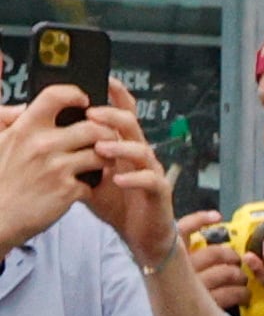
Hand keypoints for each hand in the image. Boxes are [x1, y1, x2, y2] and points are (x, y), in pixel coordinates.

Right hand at [0, 89, 103, 254]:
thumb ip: (8, 120)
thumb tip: (23, 107)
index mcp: (24, 129)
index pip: (55, 96)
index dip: (75, 93)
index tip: (84, 100)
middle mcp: (42, 145)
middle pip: (92, 127)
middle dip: (104, 131)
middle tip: (105, 137)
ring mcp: (57, 169)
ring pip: (100, 154)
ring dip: (104, 158)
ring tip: (98, 161)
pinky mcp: (68, 191)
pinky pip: (95, 181)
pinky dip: (93, 184)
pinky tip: (84, 185)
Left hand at [81, 89, 177, 265]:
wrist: (142, 235)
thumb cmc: (118, 204)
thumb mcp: (91, 178)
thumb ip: (79, 158)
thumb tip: (52, 139)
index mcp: (124, 147)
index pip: (122, 115)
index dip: (117, 96)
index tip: (104, 80)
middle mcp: (140, 155)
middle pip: (132, 126)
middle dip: (113, 116)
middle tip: (92, 114)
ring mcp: (152, 172)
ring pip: (142, 150)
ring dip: (121, 147)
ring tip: (101, 148)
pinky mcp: (159, 192)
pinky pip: (150, 180)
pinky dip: (133, 178)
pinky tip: (117, 178)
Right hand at [175, 213, 248, 310]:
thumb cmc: (173, 290)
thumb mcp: (171, 267)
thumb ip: (184, 250)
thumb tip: (207, 235)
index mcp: (172, 257)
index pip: (181, 230)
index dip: (199, 220)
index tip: (217, 217)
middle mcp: (181, 270)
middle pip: (214, 253)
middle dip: (231, 256)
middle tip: (237, 261)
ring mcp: (193, 287)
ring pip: (226, 273)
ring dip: (239, 276)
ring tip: (242, 280)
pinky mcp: (205, 304)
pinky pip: (231, 294)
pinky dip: (242, 294)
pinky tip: (245, 295)